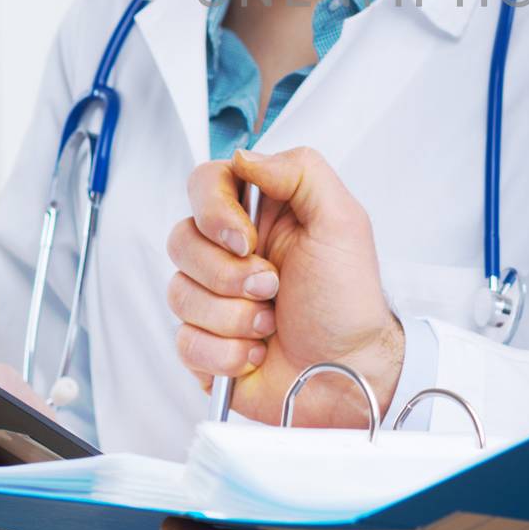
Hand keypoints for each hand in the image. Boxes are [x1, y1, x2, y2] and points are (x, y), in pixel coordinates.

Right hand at [167, 147, 403, 427]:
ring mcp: (212, 298)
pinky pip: (184, 341)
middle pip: (181, 239)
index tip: (246, 240)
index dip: (214, 212)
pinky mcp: (203, 343)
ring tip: (270, 324)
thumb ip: (301, 172)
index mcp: (259, 215)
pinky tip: (257, 352)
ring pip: (179, 293)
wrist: (349, 373)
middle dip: (228, 274)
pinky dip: (226, 352)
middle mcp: (229, 252)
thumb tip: (244, 157)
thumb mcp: (342, 222)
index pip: (204, 185)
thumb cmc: (349, 301)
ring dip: (233, 316)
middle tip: (272, 287)